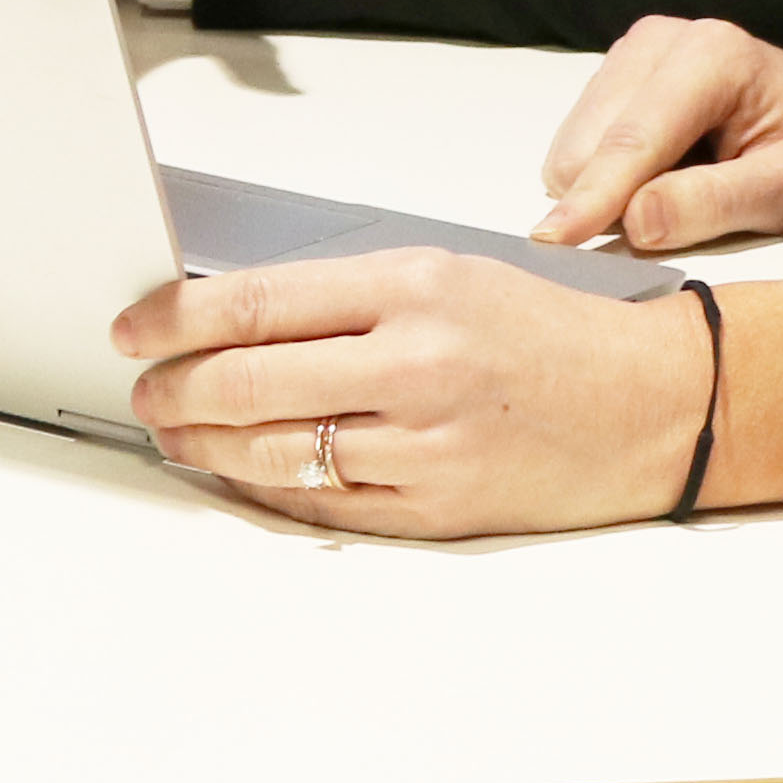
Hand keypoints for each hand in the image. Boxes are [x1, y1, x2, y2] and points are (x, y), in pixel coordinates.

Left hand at [114, 250, 722, 539]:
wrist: (646, 405)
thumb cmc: (546, 334)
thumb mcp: (447, 273)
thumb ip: (343, 296)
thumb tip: (232, 317)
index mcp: (414, 288)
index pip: (258, 301)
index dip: (175, 319)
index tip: (135, 328)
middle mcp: (414, 364)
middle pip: (249, 380)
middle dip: (175, 388)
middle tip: (145, 387)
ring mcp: (422, 445)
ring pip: (274, 450)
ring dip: (206, 443)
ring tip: (177, 431)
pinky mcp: (432, 510)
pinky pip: (319, 505)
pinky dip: (262, 488)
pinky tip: (236, 470)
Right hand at [528, 16, 782, 253]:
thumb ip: (712, 203)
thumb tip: (635, 223)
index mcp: (711, 55)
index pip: (634, 138)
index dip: (594, 196)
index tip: (555, 243)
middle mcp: (661, 42)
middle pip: (589, 144)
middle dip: (610, 202)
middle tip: (679, 226)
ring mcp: (633, 58)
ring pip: (574, 150)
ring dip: (612, 194)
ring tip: (684, 193)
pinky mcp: (617, 82)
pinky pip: (581, 152)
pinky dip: (612, 183)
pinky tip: (665, 179)